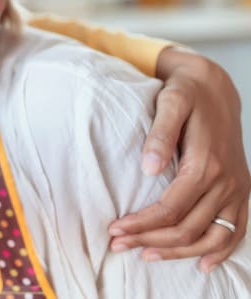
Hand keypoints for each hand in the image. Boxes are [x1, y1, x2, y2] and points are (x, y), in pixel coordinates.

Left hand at [108, 48, 249, 270]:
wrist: (215, 88)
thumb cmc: (187, 94)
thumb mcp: (170, 103)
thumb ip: (160, 134)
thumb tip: (149, 168)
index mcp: (206, 164)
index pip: (170, 208)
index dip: (141, 224)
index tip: (114, 229)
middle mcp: (226, 182)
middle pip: (187, 228)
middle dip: (151, 241)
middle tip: (118, 244)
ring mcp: (237, 189)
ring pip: (211, 237)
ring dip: (179, 252)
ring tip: (146, 255)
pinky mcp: (241, 191)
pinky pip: (236, 230)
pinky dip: (221, 251)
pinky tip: (202, 264)